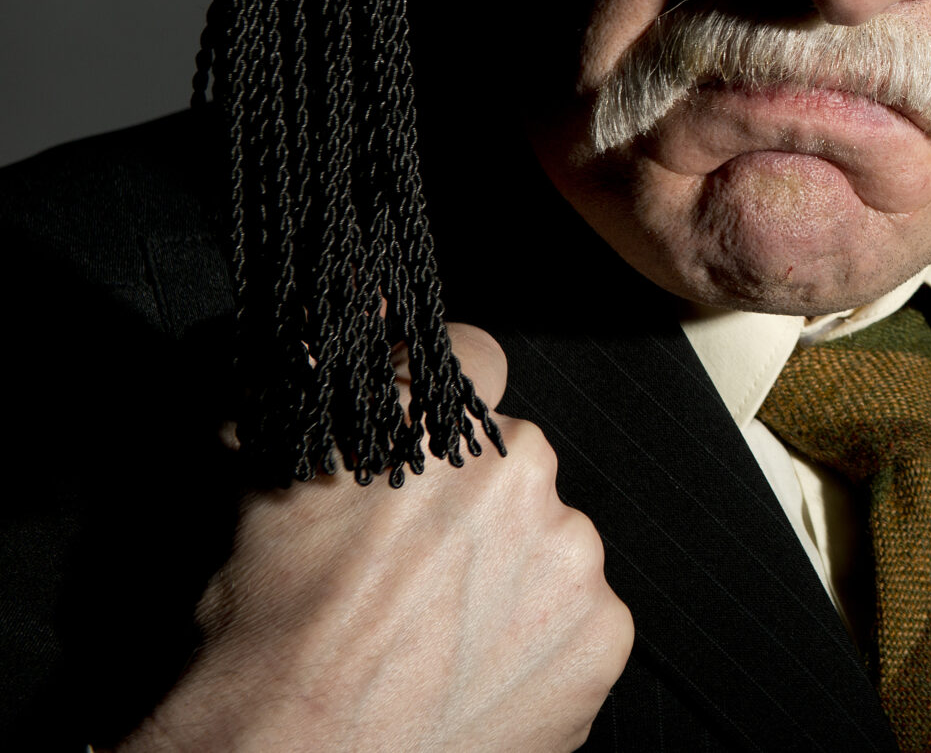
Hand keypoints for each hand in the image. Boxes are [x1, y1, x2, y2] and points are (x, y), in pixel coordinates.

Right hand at [120, 325, 633, 752]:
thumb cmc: (266, 638)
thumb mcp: (274, 491)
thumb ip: (321, 396)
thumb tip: (336, 316)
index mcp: (450, 428)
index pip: (472, 360)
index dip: (442, 398)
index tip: (429, 429)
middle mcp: (528, 473)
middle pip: (516, 469)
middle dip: (474, 509)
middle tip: (414, 576)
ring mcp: (575, 556)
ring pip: (552, 545)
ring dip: (510, 578)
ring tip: (438, 639)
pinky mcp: (604, 634)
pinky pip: (579, 620)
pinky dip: (538, 644)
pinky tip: (475, 674)